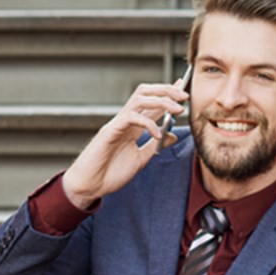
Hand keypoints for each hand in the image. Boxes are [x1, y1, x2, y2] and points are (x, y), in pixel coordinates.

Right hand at [62, 79, 189, 209]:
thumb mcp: (139, 160)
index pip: (152, 104)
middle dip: (166, 90)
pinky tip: (157, 135)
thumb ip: (154, 147)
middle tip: (185, 95)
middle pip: (146, 93)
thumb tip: (173, 135)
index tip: (184, 88)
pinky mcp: (109, 131)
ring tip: (178, 110)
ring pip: (140, 99)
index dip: (168, 94)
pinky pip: (131, 118)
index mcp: (132, 127)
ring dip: (161, 101)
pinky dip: (147, 123)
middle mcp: (125, 121)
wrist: (90, 186)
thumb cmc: (110, 174)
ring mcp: (117, 124)